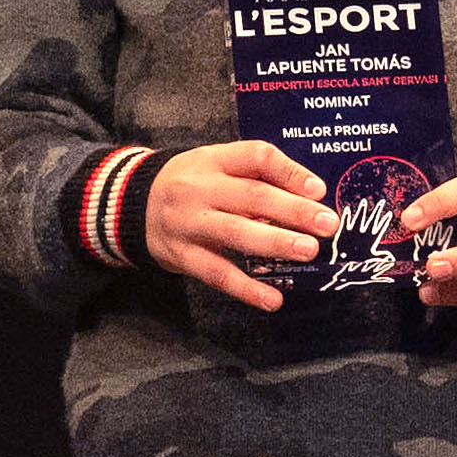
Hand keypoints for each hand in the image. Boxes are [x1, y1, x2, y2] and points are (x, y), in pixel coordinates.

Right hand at [142, 140, 336, 310]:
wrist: (129, 205)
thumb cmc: (189, 185)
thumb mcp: (214, 166)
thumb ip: (254, 177)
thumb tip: (310, 197)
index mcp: (213, 160)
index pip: (255, 156)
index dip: (290, 172)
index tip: (319, 189)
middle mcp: (199, 188)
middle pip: (251, 196)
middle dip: (294, 210)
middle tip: (328, 224)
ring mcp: (188, 223)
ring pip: (236, 233)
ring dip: (275, 243)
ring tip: (308, 251)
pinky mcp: (181, 256)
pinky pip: (217, 274)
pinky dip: (246, 288)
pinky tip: (273, 299)